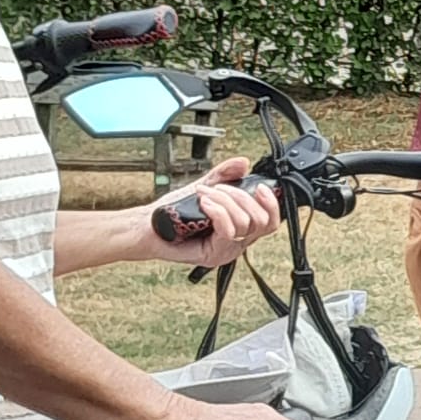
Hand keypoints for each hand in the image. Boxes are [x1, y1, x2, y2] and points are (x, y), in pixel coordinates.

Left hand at [144, 157, 281, 268]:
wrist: (147, 226)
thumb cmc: (173, 212)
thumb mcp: (205, 187)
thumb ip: (224, 175)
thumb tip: (243, 163)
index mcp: (240, 229)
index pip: (271, 222)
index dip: (273, 204)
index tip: (260, 187)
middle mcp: (236, 242)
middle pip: (262, 222)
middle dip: (243, 198)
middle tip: (220, 188)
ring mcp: (226, 251)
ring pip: (244, 224)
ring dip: (225, 201)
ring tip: (205, 195)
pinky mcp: (212, 255)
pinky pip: (228, 231)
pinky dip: (218, 211)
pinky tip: (205, 204)